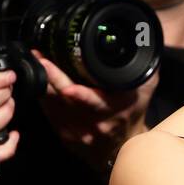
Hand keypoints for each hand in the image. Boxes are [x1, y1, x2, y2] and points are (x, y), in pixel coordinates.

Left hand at [33, 50, 157, 170]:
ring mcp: (78, 129)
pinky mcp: (64, 133)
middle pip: (68, 100)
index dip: (81, 95)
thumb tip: (144, 38)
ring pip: (54, 104)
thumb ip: (144, 65)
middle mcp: (96, 121)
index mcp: (116, 109)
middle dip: (54, 78)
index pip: (97, 103)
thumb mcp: (146, 88)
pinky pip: (49, 112)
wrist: (122, 146)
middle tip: (43, 60)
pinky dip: (44, 95)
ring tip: (37, 62)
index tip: (69, 87)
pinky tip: (41, 80)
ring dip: (44, 82)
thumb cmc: (133, 112)